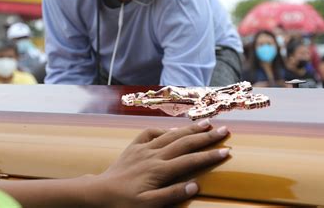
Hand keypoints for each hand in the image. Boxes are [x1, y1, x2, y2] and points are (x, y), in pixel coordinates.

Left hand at [88, 119, 229, 207]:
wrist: (97, 194)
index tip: (226, 150)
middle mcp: (154, 155)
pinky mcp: (134, 147)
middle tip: (224, 130)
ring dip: (190, 128)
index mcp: (159, 170)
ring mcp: (143, 149)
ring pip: (171, 134)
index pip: (190, 160)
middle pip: (185, 142)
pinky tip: (171, 129)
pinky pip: (150, 132)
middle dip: (206, 136)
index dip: (210, 155)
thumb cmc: (123, 203)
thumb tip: (195, 186)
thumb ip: (171, 195)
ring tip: (206, 123)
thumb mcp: (147, 205)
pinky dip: (163, 129)